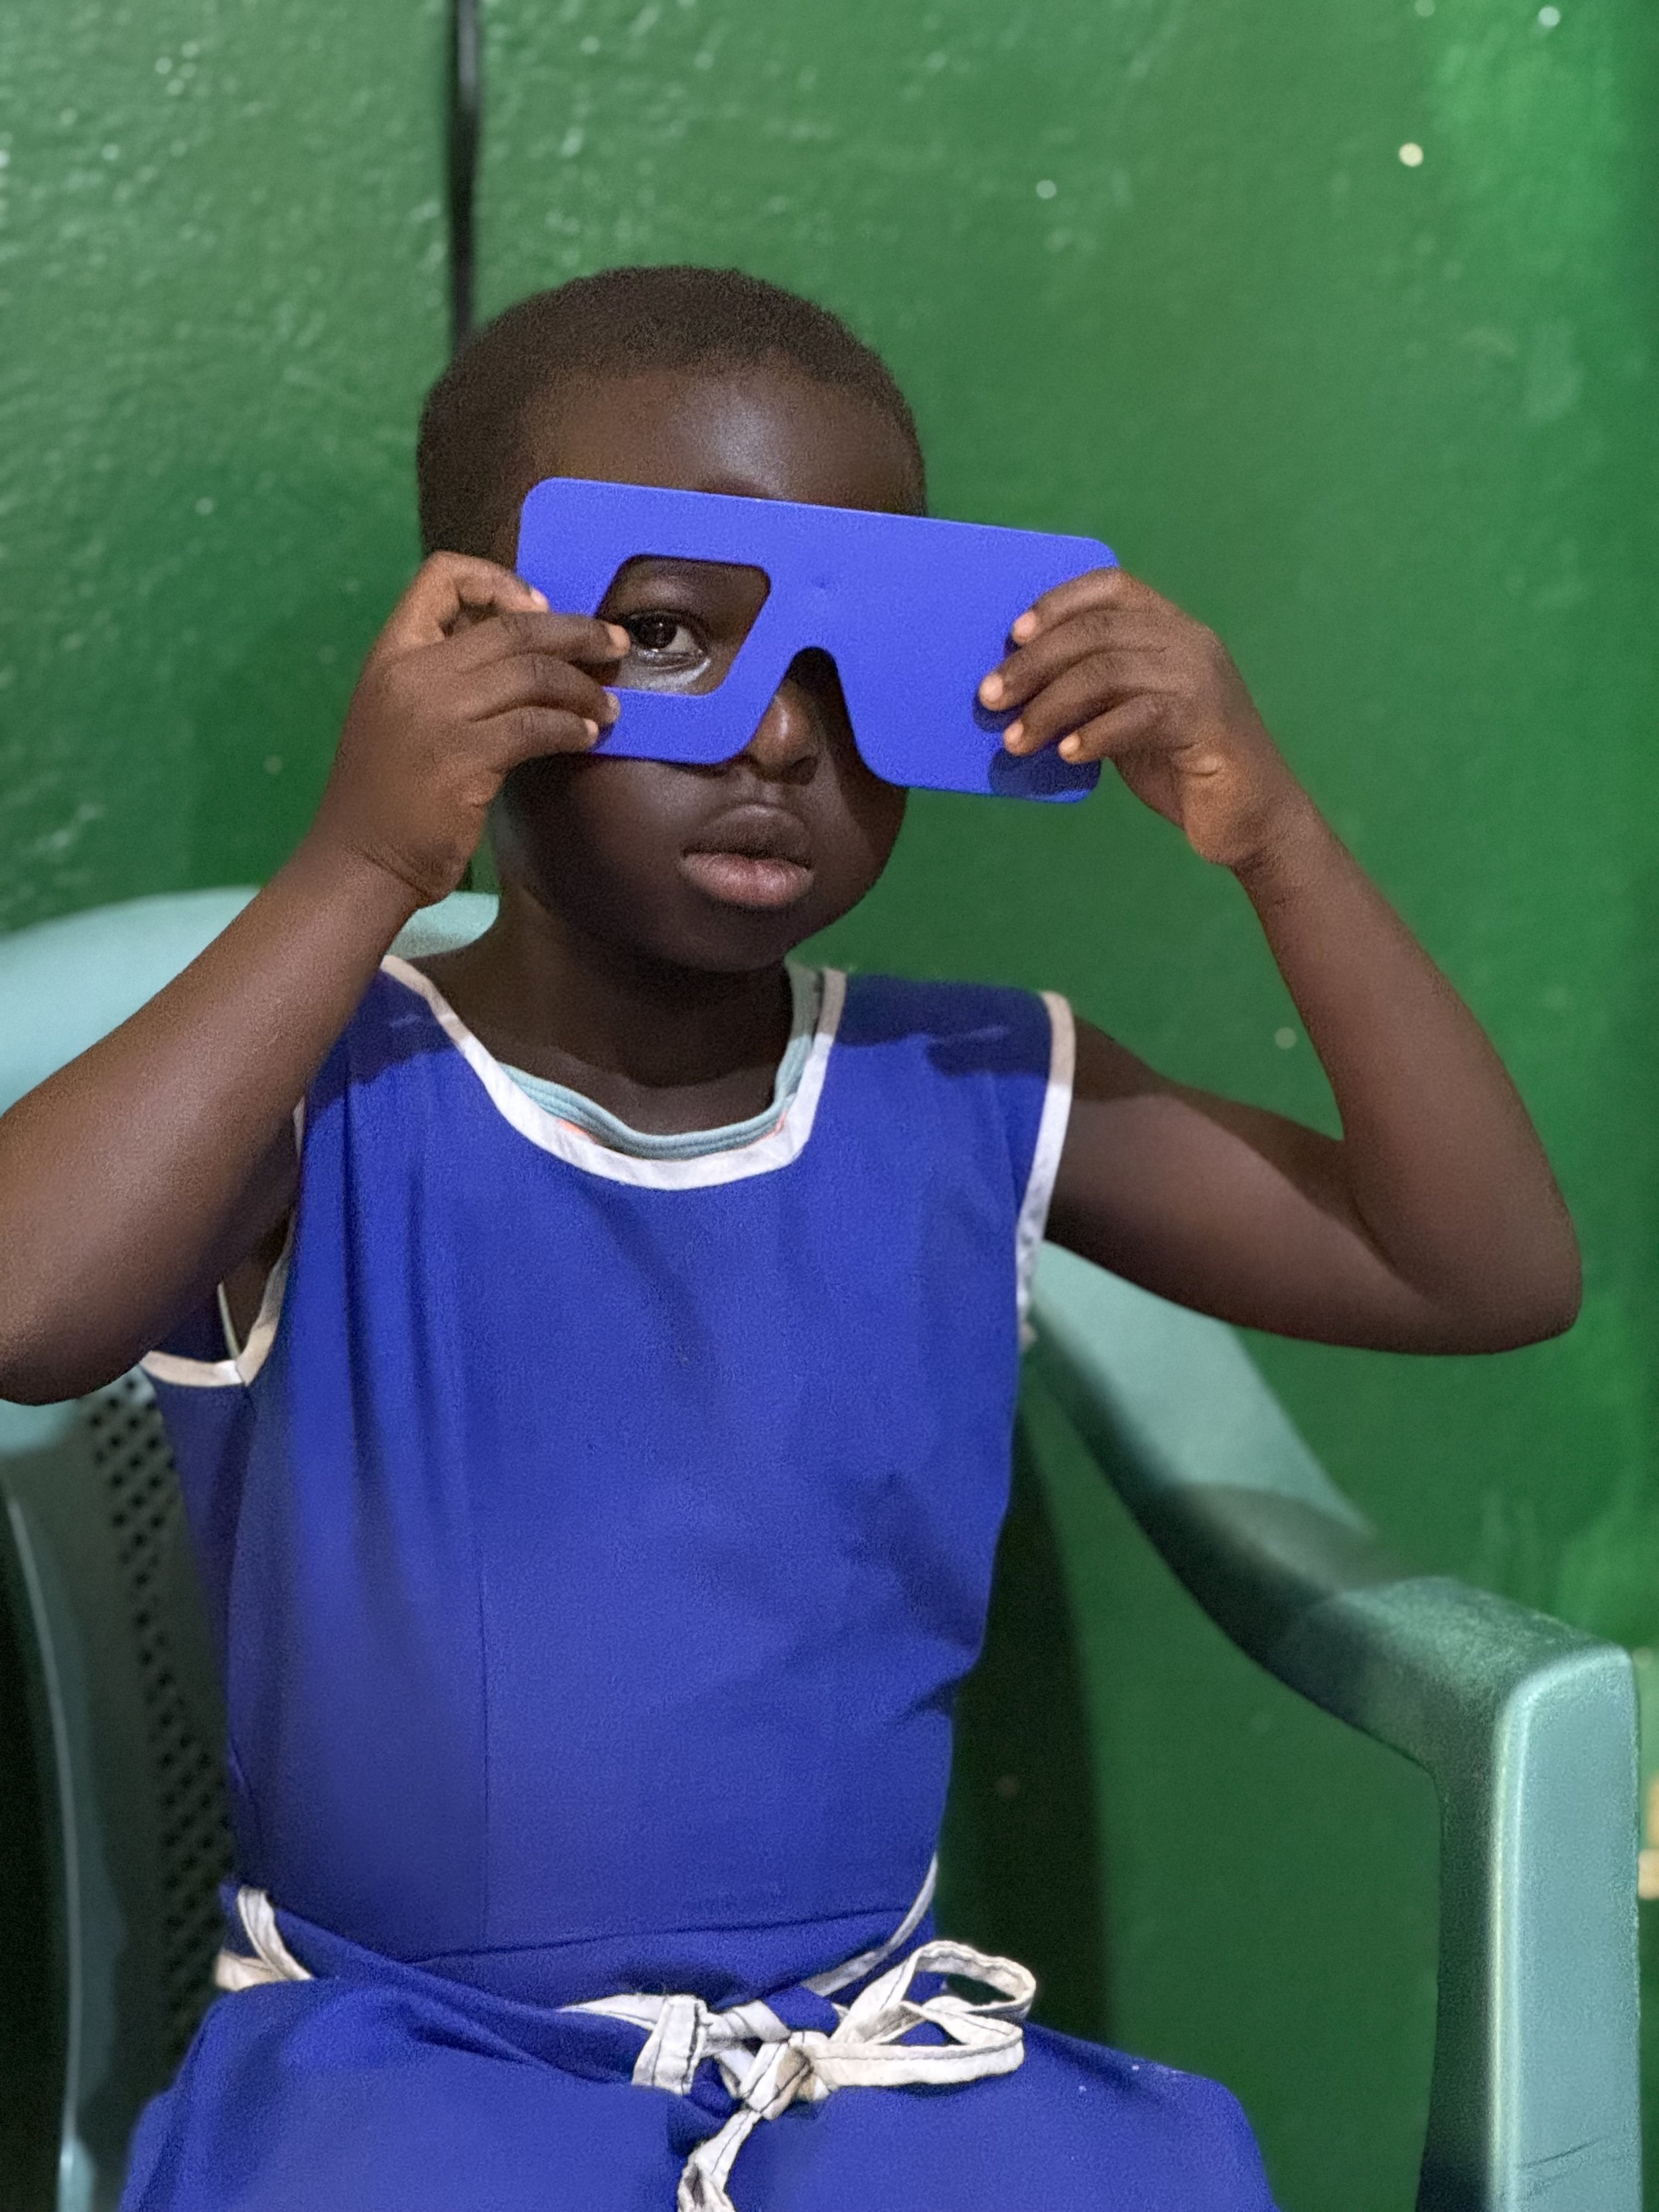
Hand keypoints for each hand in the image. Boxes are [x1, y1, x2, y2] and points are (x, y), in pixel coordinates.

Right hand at [307, 554, 628, 906]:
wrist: (360, 861)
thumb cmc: (385, 795)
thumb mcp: (397, 713)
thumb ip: (443, 676)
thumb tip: (523, 653)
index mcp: (391, 653)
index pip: (440, 577)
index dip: (498, 581)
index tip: (538, 608)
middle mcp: (411, 672)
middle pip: (511, 626)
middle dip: (575, 632)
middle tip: (615, 645)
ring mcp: (437, 714)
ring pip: (533, 674)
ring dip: (583, 687)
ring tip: (608, 705)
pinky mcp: (464, 758)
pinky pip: (536, 726)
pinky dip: (571, 728)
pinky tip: (586, 737)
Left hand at [978, 568, 1306, 870]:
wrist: (1253, 819)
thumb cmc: (1181, 768)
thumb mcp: (1127, 720)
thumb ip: (1092, 695)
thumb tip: (1018, 689)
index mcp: (1173, 629)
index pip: (1113, 587)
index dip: (1058, 602)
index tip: (1013, 634)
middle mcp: (1190, 642)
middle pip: (1098, 631)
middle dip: (1034, 663)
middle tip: (989, 698)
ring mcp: (1202, 679)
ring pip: (1108, 670)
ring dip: (1050, 705)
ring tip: (1015, 739)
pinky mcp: (1207, 722)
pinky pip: (1138, 715)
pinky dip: (1094, 734)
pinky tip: (1065, 754)